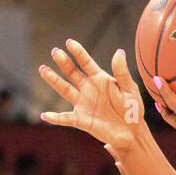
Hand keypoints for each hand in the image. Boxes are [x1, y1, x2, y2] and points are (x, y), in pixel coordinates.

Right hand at [39, 41, 148, 155]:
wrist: (132, 132)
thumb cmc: (132, 109)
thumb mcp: (130, 90)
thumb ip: (122, 73)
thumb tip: (119, 52)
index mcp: (99, 79)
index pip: (86, 63)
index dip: (78, 53)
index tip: (69, 42)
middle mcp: (88, 88)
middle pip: (72, 73)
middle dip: (63, 62)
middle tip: (55, 51)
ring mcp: (83, 103)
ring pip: (65, 90)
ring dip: (54, 80)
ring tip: (43, 69)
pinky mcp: (81, 120)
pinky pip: (66, 118)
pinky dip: (56, 118)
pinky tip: (45, 115)